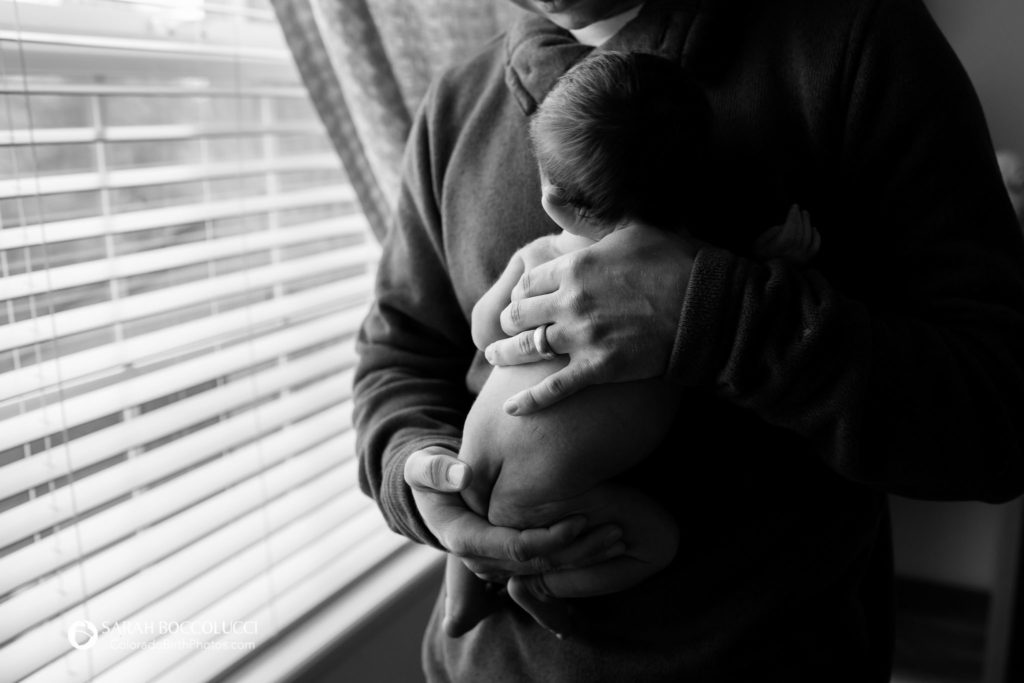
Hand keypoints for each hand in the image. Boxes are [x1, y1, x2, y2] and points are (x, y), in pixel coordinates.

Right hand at [405, 447, 624, 578]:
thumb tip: (460, 477)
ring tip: (619, 535)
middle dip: (578, 552)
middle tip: (616, 532)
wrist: (429, 489)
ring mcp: (497, 562)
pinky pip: (547, 563)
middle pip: (537, 564)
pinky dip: (577, 554)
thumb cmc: (428, 472)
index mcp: (463, 538)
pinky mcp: (511, 557)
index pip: (514, 547)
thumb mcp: (423, 466)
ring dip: (584, 557)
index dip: (549, 538)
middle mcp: (481, 558)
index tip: (581, 519)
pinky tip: (606, 538)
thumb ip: (434, 471)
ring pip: (547, 569)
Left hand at [484, 224, 698, 414]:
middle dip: (508, 321)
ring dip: (505, 354)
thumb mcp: (626, 227)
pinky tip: (510, 407)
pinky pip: (554, 388)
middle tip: (503, 328)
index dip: (521, 292)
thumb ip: (580, 218)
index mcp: (573, 266)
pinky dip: (529, 400)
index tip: (521, 299)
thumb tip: (546, 194)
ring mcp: (582, 336)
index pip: (528, 281)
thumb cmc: (672, 260)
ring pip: (528, 347)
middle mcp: (570, 301)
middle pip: (520, 313)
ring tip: (493, 357)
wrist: (707, 304)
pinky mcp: (599, 367)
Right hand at [753, 203, 819, 263]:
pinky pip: (815, 248)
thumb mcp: (758, 243)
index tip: (793, 207)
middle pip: (800, 234)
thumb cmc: (761, 255)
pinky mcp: (805, 262)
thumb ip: (771, 233)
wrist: (767, 275)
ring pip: (808, 239)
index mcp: (776, 251)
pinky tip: (814, 229)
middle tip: (799, 209)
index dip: (793, 218)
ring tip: (805, 214)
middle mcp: (790, 257)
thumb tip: (785, 226)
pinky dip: (816, 237)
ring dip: (808, 224)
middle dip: (800, 219)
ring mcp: (799, 260)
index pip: (789, 232)